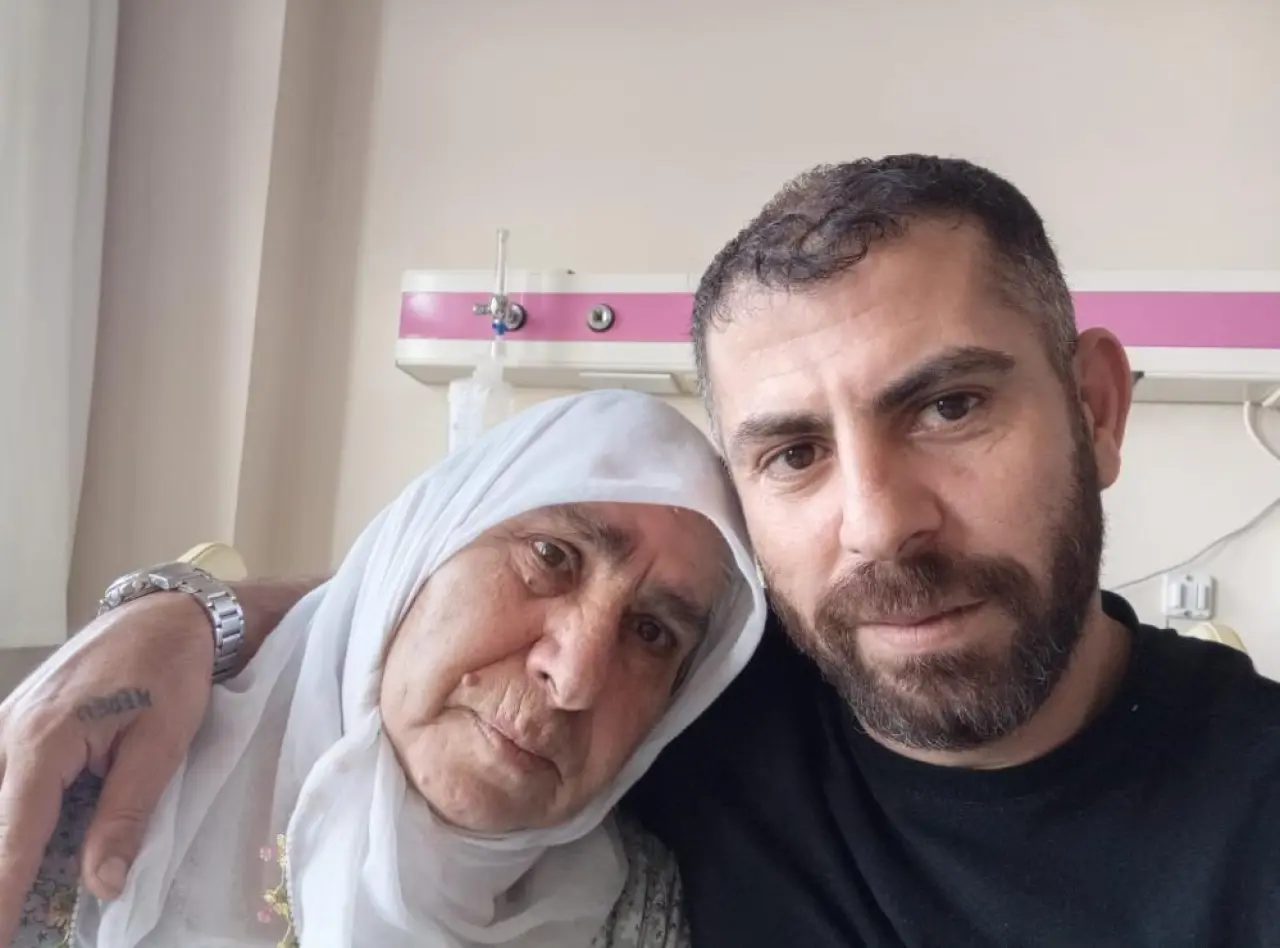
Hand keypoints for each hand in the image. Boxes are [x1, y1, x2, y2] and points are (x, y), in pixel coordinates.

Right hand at [0, 593, 213, 944]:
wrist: (165, 614)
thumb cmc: (170, 672)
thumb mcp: (162, 744)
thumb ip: (127, 814)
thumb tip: (101, 884)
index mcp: (44, 742)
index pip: (12, 838)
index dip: (2, 895)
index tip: (0, 940)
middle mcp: (9, 733)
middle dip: (0, 873)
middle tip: (15, 923)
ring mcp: (5, 724)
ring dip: (7, 844)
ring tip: (20, 892)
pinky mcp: (14, 724)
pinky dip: (10, 813)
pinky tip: (25, 841)